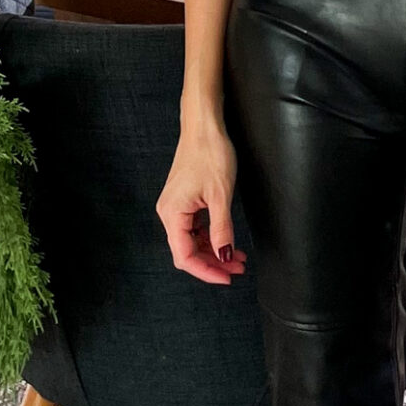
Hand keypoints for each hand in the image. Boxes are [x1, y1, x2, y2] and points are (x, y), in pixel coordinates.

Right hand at [156, 117, 246, 285]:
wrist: (203, 126)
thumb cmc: (211, 154)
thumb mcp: (221, 195)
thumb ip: (221, 229)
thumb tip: (224, 257)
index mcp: (172, 214)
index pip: (185, 256)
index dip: (206, 271)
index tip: (227, 278)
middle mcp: (168, 213)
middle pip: (187, 251)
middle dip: (213, 263)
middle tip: (238, 269)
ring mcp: (175, 207)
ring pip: (192, 241)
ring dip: (213, 251)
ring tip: (237, 258)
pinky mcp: (183, 201)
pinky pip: (194, 228)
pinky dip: (210, 237)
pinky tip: (226, 241)